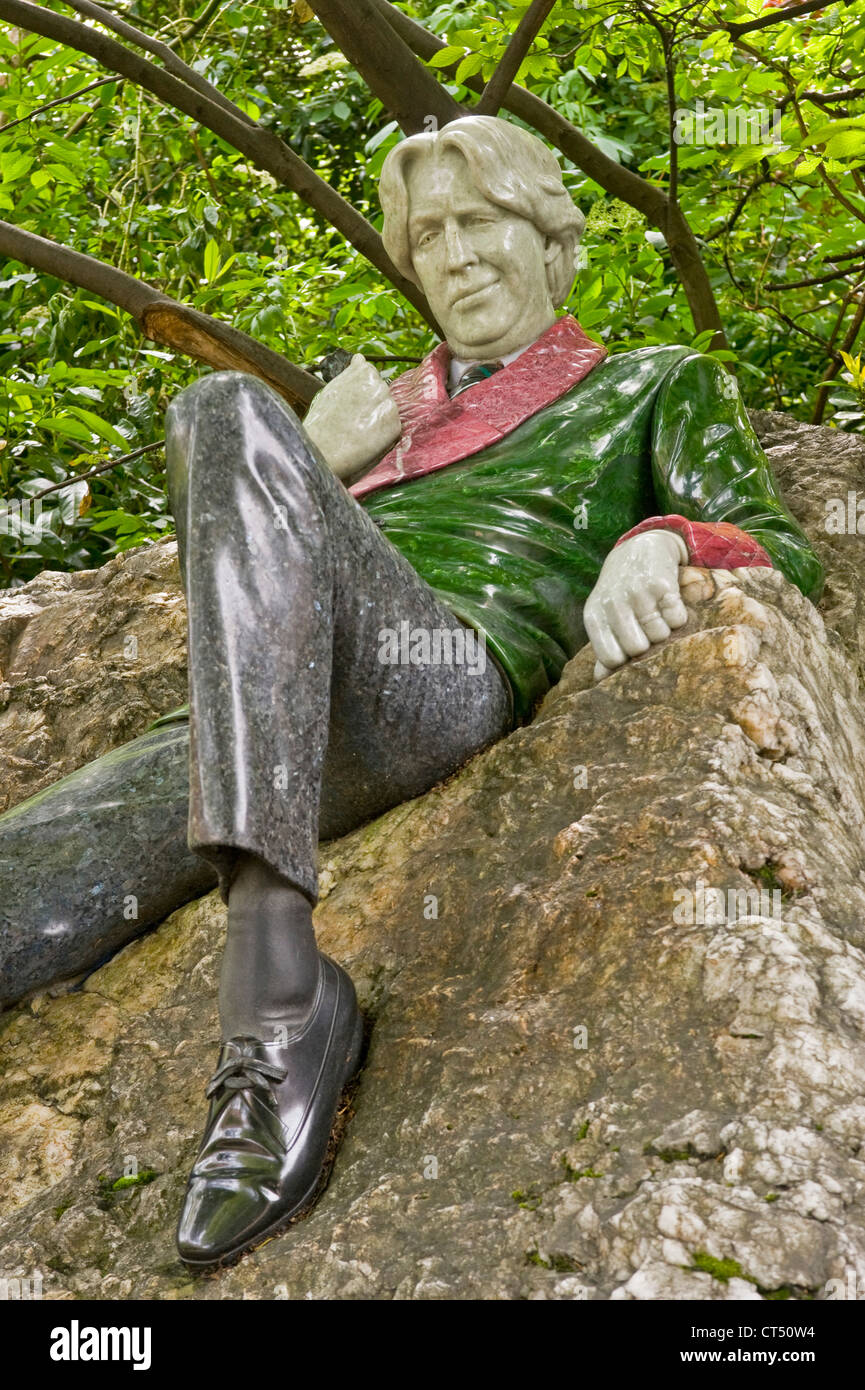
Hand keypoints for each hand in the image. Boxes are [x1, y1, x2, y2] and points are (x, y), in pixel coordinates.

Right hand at [302, 354, 400, 480]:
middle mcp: (379, 384)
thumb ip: (351, 374)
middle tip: (351, 422)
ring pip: (387, 411)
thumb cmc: (322, 422)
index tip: (349, 405)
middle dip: (371, 406)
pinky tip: (365, 440)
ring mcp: (389, 404)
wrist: (323, 449)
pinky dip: (382, 436)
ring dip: (377, 420)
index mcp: (363, 371)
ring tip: (357, 432)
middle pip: (381, 394)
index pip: (370, 376)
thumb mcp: (333, 388)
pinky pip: (391, 429)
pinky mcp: (395, 425)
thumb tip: (360, 358)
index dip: (360, 393)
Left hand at [584, 529, 688, 681]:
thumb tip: (601, 681)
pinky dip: (678, 617)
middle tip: (647, 632)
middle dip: (647, 646)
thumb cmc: (619, 592)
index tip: (631, 652)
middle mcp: (613, 603)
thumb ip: (604, 646)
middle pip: (638, 649)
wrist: (639, 549)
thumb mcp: (604, 616)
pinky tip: (669, 605)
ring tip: (658, 616)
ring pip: (660, 635)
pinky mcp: (662, 584)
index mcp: (594, 615)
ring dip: (664, 631)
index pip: (611, 658)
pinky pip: (677, 619)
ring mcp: (637, 593)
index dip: (625, 661)